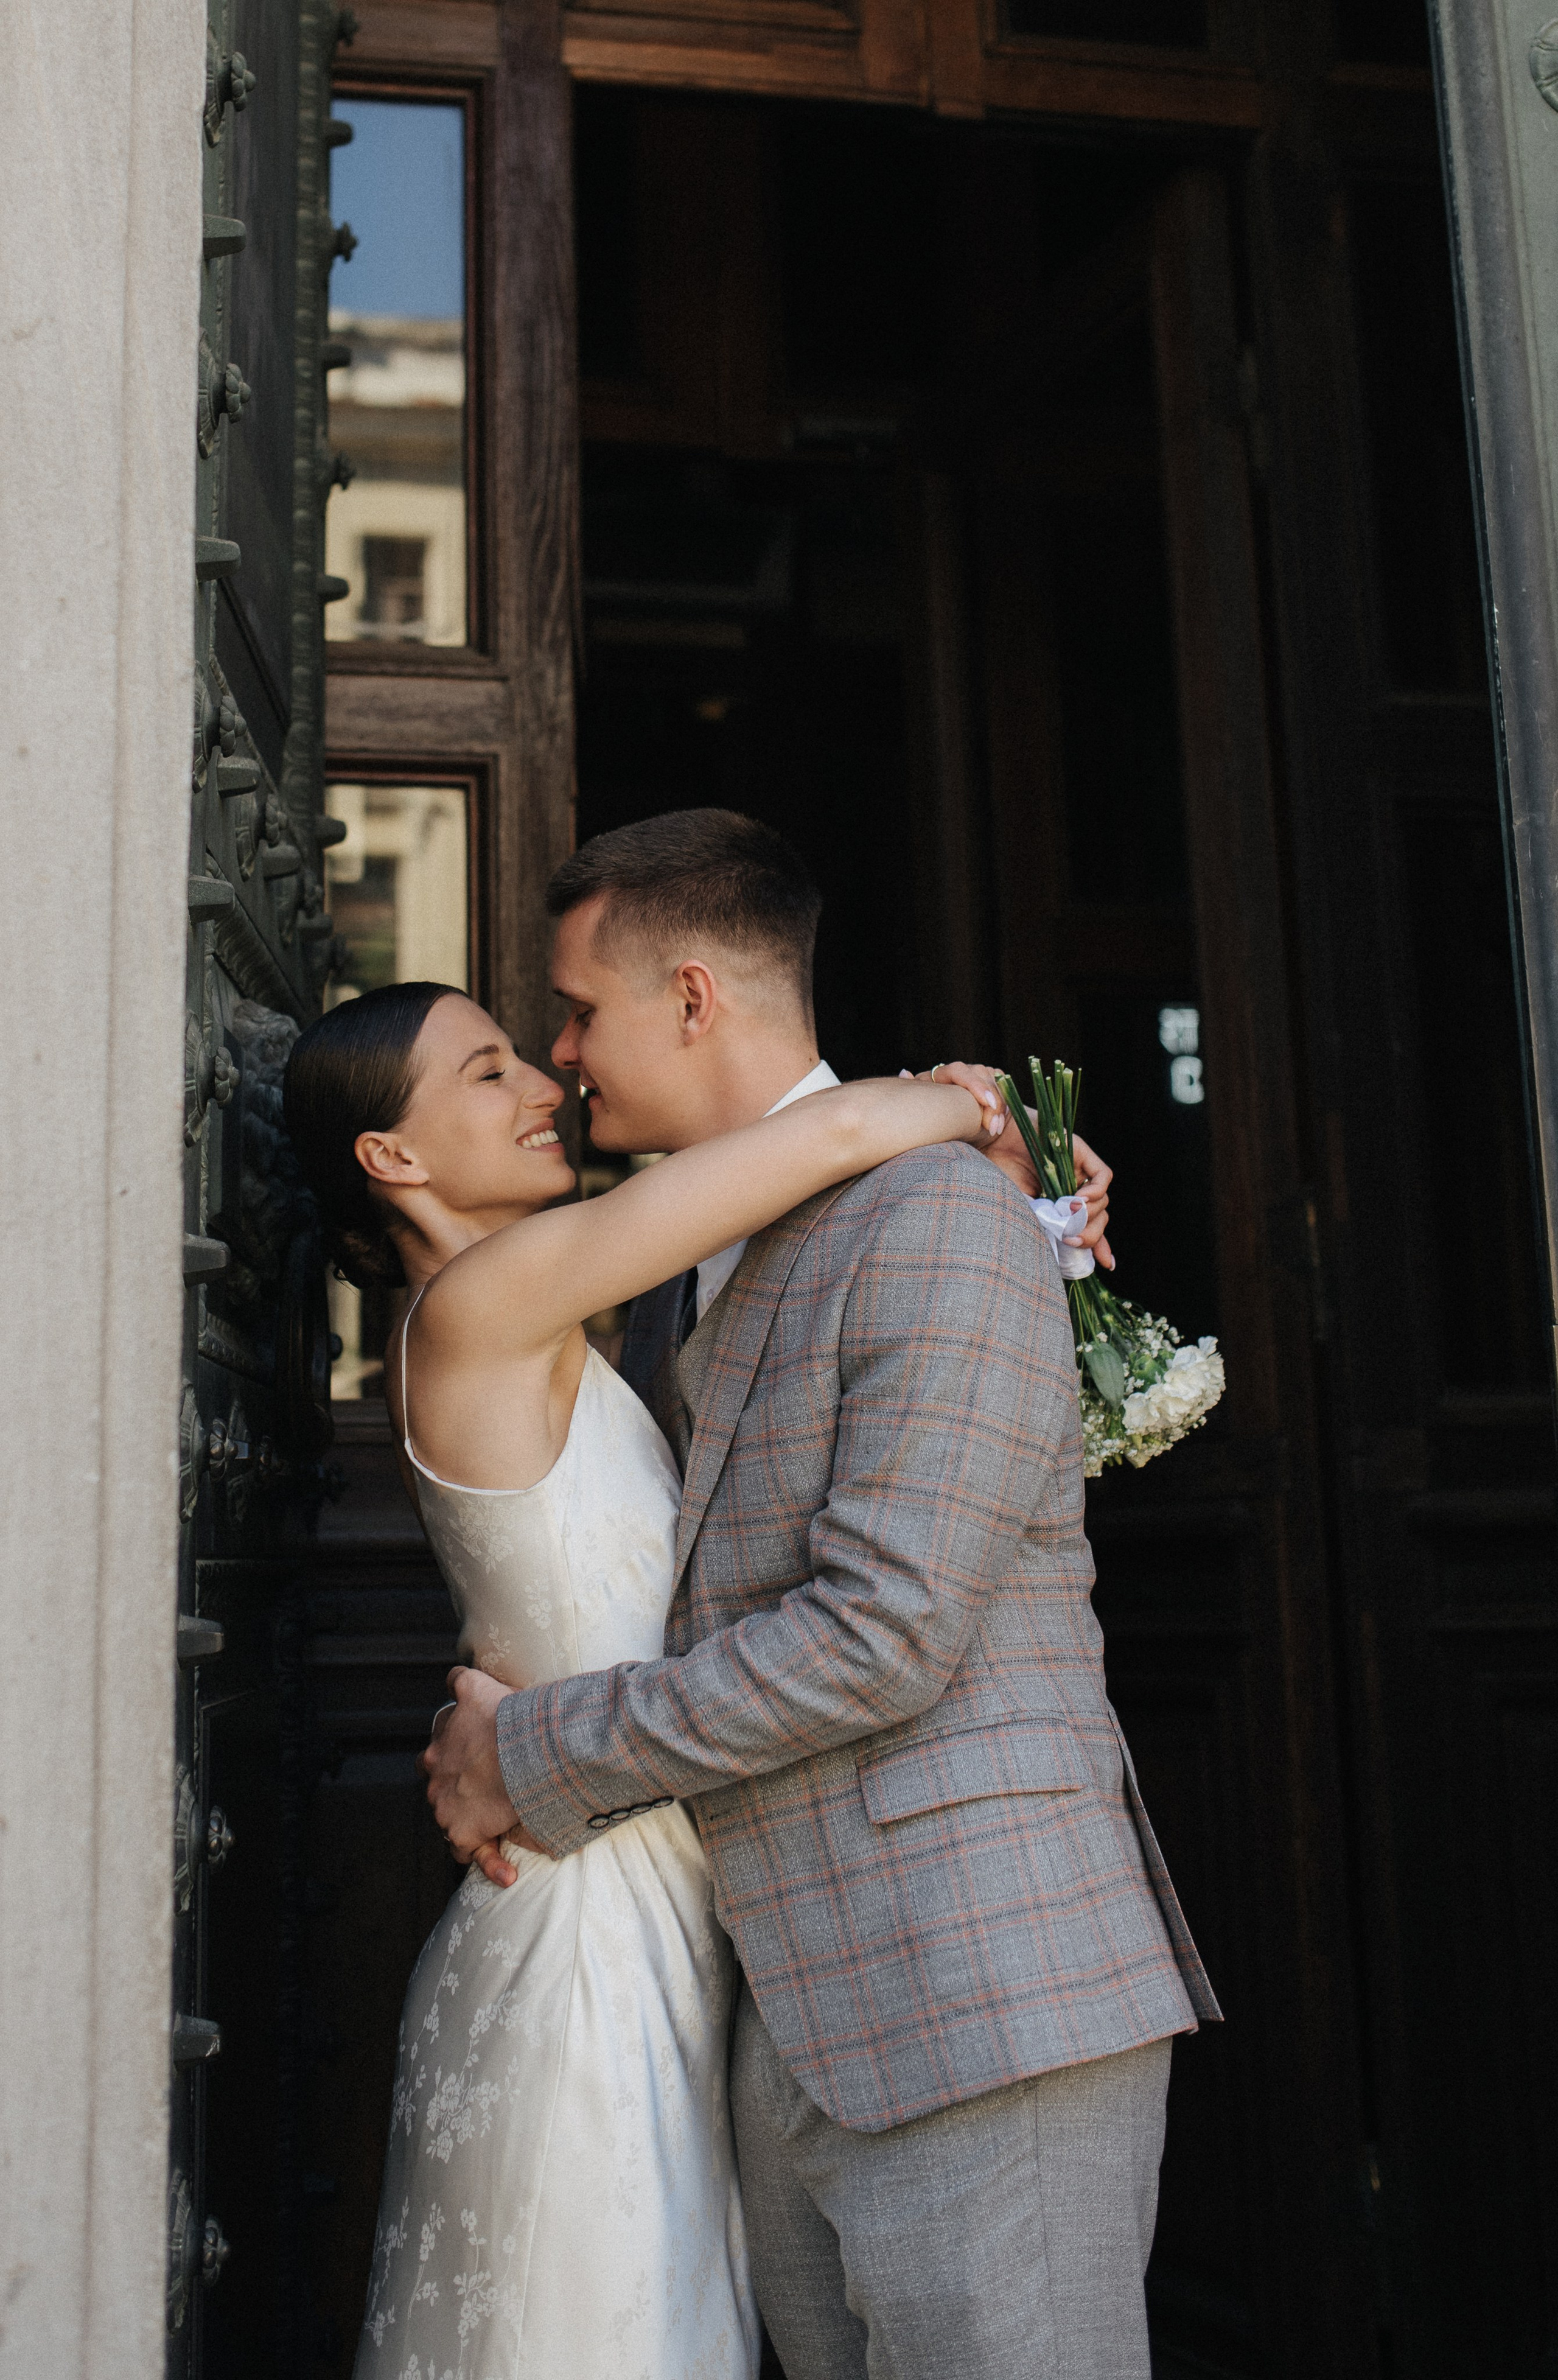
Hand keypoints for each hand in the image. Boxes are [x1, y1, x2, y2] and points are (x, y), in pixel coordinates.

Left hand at [418, 1667, 548, 1877]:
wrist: (526, 1750)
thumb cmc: (509, 1716)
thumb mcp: (478, 1686)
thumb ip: (462, 1682)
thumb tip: (454, 1678)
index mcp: (439, 1739)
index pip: (436, 1749)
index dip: (454, 1753)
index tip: (475, 1757)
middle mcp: (436, 1770)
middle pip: (436, 1781)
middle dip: (454, 1786)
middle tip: (485, 1789)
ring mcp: (445, 1803)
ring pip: (450, 1817)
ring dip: (471, 1822)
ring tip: (502, 1828)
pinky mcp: (462, 1831)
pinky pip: (468, 1853)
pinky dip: (488, 1861)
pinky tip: (507, 1870)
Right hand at [904, 1066, 1115, 1269]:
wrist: (986, 1143)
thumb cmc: (994, 1174)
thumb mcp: (1021, 1210)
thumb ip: (1044, 1227)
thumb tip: (1064, 1249)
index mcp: (1059, 1201)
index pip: (1088, 1225)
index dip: (1100, 1245)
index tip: (1106, 1265)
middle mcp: (1072, 1186)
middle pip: (1100, 1215)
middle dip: (1092, 1234)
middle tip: (1071, 1242)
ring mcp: (1078, 1170)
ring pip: (1102, 1200)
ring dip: (1088, 1216)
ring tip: (1066, 1219)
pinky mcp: (1080, 1152)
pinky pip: (1103, 1176)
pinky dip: (1095, 1192)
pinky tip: (1077, 1201)